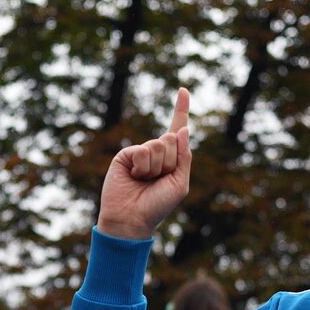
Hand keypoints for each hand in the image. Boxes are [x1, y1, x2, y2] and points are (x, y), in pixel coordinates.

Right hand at [97, 88, 190, 238]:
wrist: (131, 219)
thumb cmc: (157, 205)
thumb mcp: (179, 183)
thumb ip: (184, 157)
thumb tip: (184, 129)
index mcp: (171, 158)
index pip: (177, 129)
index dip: (181, 109)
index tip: (183, 90)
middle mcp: (156, 153)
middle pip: (173, 139)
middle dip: (170, 161)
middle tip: (158, 179)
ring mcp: (140, 153)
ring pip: (159, 145)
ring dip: (156, 167)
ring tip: (145, 181)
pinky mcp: (126, 155)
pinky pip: (144, 151)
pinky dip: (143, 166)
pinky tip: (134, 177)